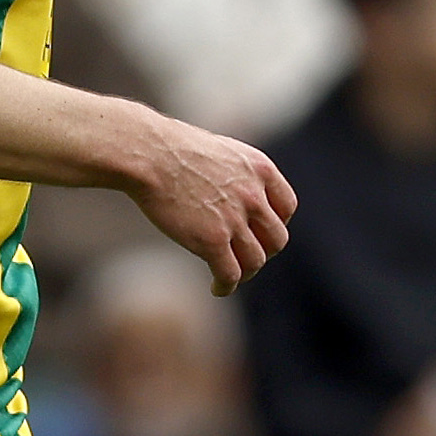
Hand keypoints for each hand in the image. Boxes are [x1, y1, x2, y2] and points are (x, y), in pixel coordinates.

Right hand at [125, 110, 296, 292]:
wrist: (148, 153)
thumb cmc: (171, 148)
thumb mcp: (218, 150)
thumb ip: (234, 172)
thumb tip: (230, 191)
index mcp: (259, 169)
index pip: (287, 207)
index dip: (276, 224)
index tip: (260, 232)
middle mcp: (253, 196)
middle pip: (276, 239)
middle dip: (263, 251)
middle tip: (245, 256)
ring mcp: (234, 220)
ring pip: (255, 261)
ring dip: (245, 273)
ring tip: (228, 275)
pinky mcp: (212, 240)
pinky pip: (230, 274)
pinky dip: (225, 286)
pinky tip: (216, 288)